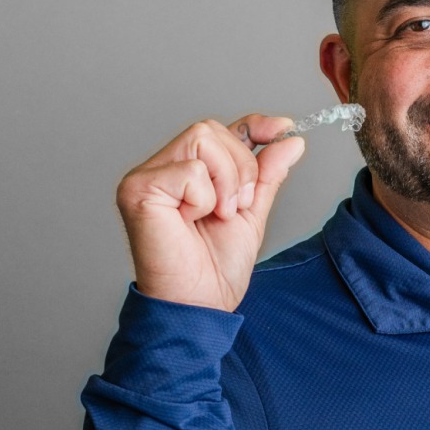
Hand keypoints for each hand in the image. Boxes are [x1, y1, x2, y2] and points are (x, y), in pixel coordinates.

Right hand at [115, 115, 304, 311]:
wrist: (198, 304)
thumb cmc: (215, 267)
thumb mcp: (251, 212)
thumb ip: (266, 175)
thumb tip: (291, 140)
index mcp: (186, 171)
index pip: (218, 129)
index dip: (253, 124)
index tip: (284, 129)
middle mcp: (162, 168)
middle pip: (212, 129)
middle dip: (241, 167)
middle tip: (235, 207)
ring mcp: (146, 176)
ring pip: (202, 139)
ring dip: (225, 181)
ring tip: (216, 215)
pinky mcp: (137, 189)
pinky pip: (189, 170)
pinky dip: (203, 199)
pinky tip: (189, 222)